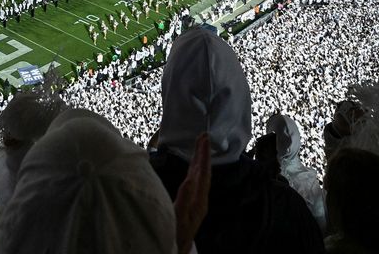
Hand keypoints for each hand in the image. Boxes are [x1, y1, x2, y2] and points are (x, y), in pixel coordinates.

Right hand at [174, 132, 211, 253]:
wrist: (175, 251)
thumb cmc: (175, 236)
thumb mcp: (178, 217)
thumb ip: (185, 198)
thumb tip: (191, 178)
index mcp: (198, 201)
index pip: (203, 173)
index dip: (203, 156)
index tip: (204, 139)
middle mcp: (200, 200)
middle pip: (204, 173)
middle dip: (203, 154)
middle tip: (203, 136)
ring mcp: (196, 203)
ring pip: (200, 177)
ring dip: (200, 161)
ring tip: (199, 147)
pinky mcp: (191, 205)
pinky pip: (195, 183)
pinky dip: (194, 171)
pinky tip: (192, 169)